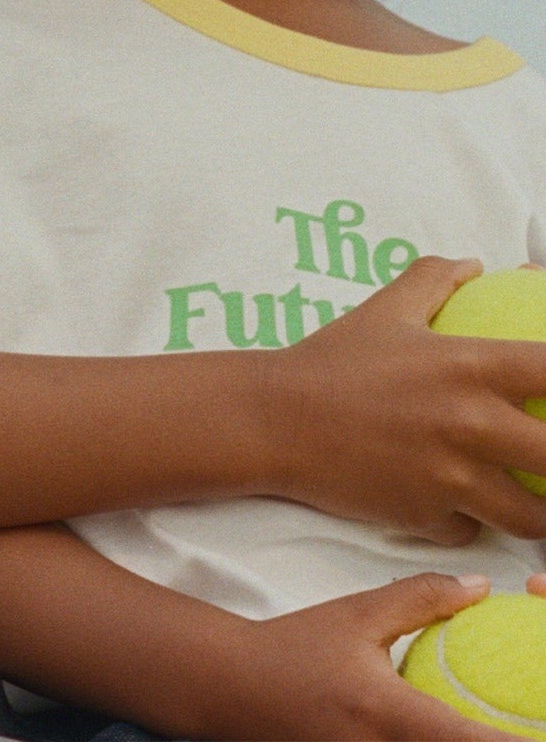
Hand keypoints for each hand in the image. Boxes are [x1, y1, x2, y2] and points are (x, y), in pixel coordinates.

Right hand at [220, 575, 511, 740]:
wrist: (233, 690)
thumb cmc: (296, 649)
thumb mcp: (358, 614)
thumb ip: (422, 599)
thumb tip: (481, 588)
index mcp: (389, 716)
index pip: (469, 741)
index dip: (514, 741)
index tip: (538, 727)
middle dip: (495, 741)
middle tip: (525, 720)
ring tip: (490, 724)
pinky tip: (451, 731)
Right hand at [263, 255, 545, 543]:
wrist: (277, 419)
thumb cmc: (332, 361)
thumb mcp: (386, 310)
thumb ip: (435, 281)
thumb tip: (476, 265)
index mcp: (468, 366)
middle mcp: (469, 424)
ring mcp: (451, 477)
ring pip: (530, 516)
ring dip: (537, 510)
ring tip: (534, 499)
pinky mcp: (427, 518)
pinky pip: (472, 531)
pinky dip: (473, 523)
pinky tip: (462, 507)